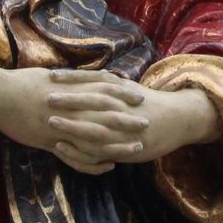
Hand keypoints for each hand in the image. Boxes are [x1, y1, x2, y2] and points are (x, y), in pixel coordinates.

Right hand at [0, 46, 148, 174]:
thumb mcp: (49, 77)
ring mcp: (60, 127)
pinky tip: (109, 166)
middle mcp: (68, 108)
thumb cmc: (20, 82)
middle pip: (104, 115)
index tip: (140, 96)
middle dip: (127, 120)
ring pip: (94, 138)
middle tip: (147, 123)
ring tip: (136, 148)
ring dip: (117, 144)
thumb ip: (71, 82)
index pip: (102, 91)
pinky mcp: (50, 142)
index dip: (123, 95)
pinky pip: (76, 156)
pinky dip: (93, 162)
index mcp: (69, 89)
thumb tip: (88, 78)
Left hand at [47, 68, 219, 167]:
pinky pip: (96, 148)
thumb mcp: (132, 89)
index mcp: (120, 90)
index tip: (50, 75)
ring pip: (92, 125)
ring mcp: (121, 127)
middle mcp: (120, 106)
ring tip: (49, 121)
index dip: (71, 78)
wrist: (178, 120)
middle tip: (44, 96)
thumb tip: (97, 74)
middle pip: (90, 101)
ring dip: (70, 123)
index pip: (92, 80)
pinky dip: (78, 148)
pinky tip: (60, 148)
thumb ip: (113, 84)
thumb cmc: (152, 104)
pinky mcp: (122, 145)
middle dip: (67, 98)